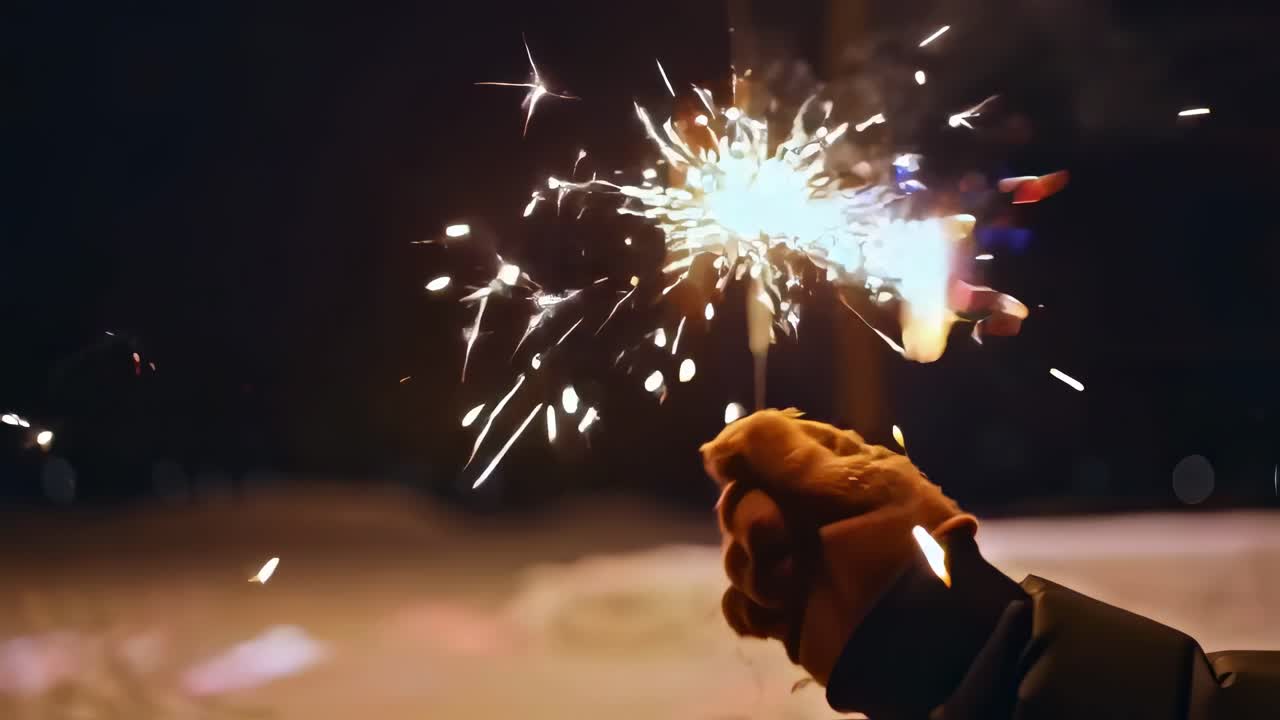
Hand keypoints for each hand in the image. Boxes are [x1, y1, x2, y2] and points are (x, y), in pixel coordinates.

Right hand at [702, 409, 976, 683]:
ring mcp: (793, 563)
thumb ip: (785, 455)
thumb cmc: (902, 549)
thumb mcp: (854, 487)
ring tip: (790, 588)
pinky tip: (777, 616)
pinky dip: (749, 611)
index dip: (742, 462)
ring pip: (735, 555)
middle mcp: (804, 512)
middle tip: (778, 538)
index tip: (737, 474)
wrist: (924, 637)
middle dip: (747, 521)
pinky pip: (738, 605)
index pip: (759, 448)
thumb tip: (717, 445)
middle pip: (737, 501)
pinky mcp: (785, 611)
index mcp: (827, 471)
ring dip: (753, 571)